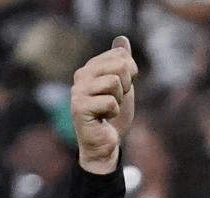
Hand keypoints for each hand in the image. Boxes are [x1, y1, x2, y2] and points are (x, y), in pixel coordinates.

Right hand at [70, 36, 137, 173]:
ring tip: (108, 110)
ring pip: (114, 82)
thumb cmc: (112, 118)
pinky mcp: (79, 107)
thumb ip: (122, 64)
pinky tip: (104, 119)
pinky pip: (110, 102)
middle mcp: (82, 75)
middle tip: (115, 101)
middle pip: (120, 65)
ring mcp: (78, 90)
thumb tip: (122, 39)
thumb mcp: (123, 87)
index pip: (121, 55)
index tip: (121, 90)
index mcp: (91, 67)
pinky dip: (113, 113)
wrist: (104, 146)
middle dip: (126, 86)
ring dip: (119, 100)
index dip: (130, 74)